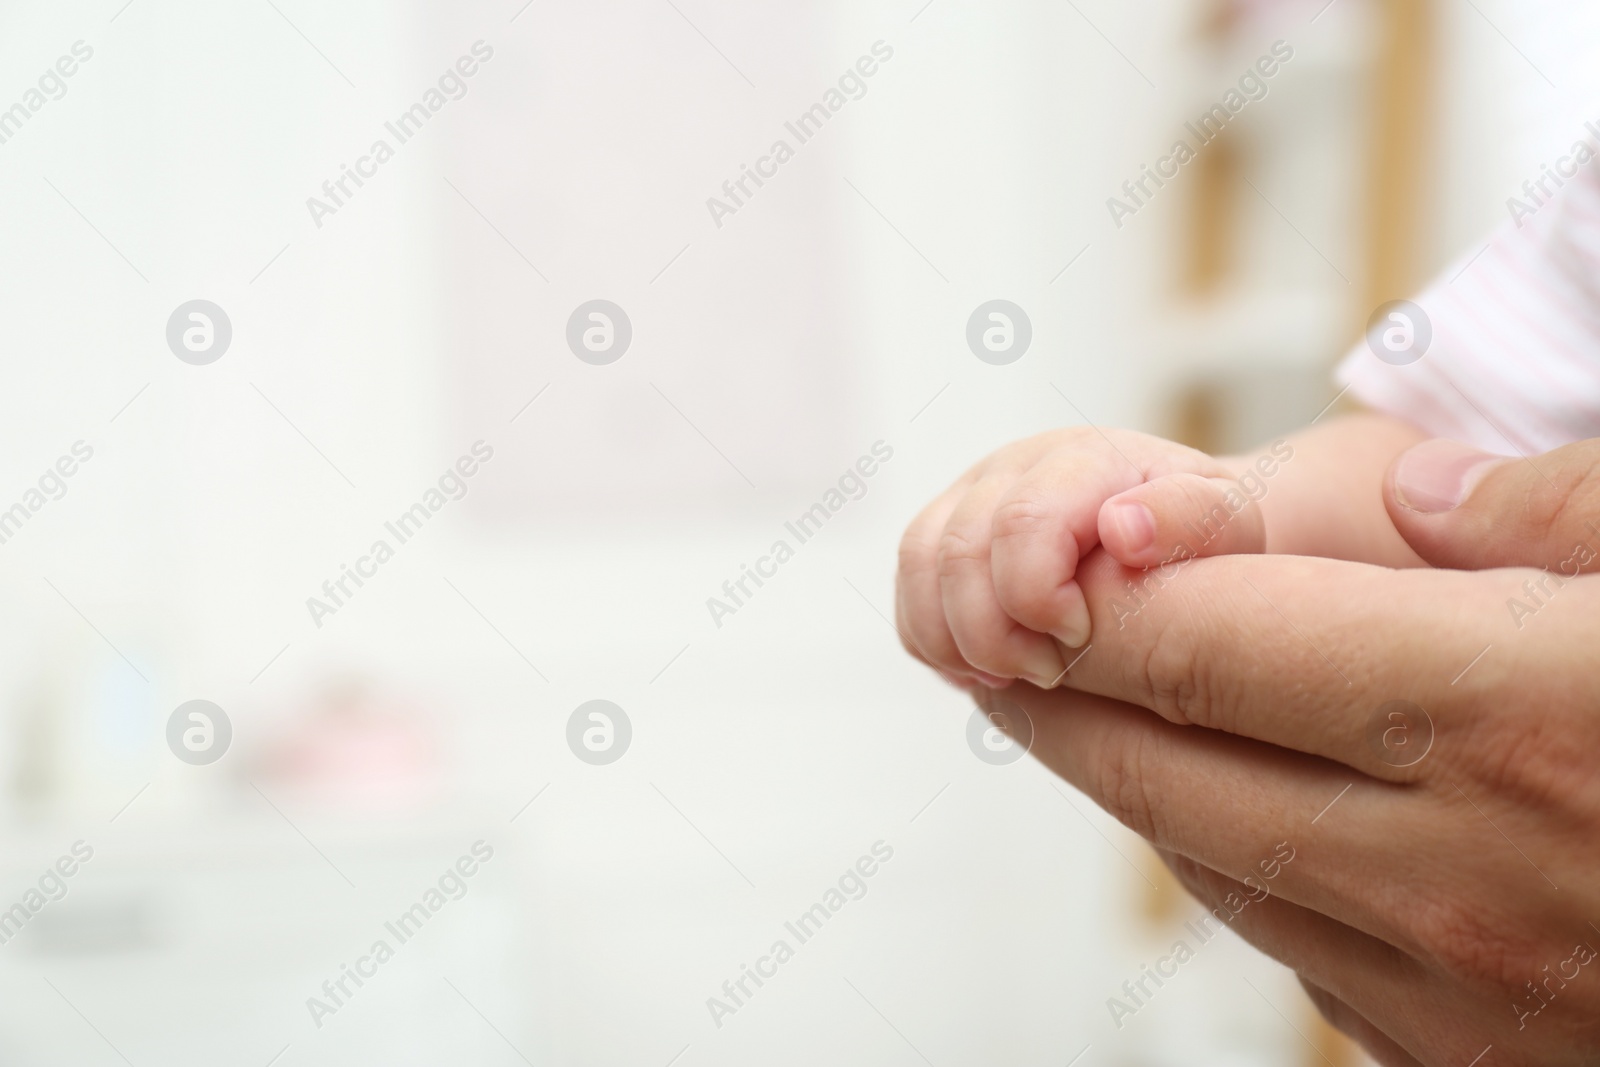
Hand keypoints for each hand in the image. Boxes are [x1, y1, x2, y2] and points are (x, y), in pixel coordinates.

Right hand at [894, 426, 1283, 689]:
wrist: (1175, 528)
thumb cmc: (1203, 538)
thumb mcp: (1227, 525)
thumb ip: (1187, 518)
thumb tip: (1122, 528)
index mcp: (1082, 458)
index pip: (1020, 523)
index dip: (1036, 600)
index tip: (1080, 641)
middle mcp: (1014, 465)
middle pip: (957, 551)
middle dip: (992, 633)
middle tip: (1047, 676)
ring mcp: (971, 496)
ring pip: (918, 565)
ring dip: (954, 639)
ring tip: (1010, 677)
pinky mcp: (945, 533)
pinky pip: (907, 590)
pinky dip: (931, 640)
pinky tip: (981, 670)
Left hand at [983, 436, 1599, 1065]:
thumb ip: (1558, 508)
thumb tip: (1418, 487)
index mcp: (1499, 713)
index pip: (1197, 640)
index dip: (1089, 594)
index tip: (1039, 556)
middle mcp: (1447, 870)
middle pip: (1160, 760)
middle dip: (1060, 688)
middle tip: (1000, 631)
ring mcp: (1454, 990)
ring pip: (1208, 861)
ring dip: (1128, 779)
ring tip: (1082, 708)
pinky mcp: (1473, 1057)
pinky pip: (1294, 947)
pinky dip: (1233, 866)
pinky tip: (1229, 811)